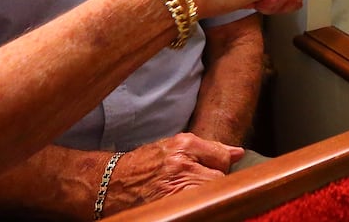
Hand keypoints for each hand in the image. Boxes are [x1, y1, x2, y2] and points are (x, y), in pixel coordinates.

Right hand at [101, 133, 242, 211]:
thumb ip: (208, 148)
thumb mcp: (173, 146)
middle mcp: (182, 163)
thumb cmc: (143, 165)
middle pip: (220, 177)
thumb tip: (237, 153)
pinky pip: (199, 204)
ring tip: (190, 193)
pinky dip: (197, 204)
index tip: (219, 171)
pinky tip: (188, 202)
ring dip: (206, 194)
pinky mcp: (172, 203)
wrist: (111, 183)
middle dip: (215, 181)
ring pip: (211, 192)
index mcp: (183, 145)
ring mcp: (177, 186)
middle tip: (199, 184)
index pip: (223, 156)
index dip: (222, 166)